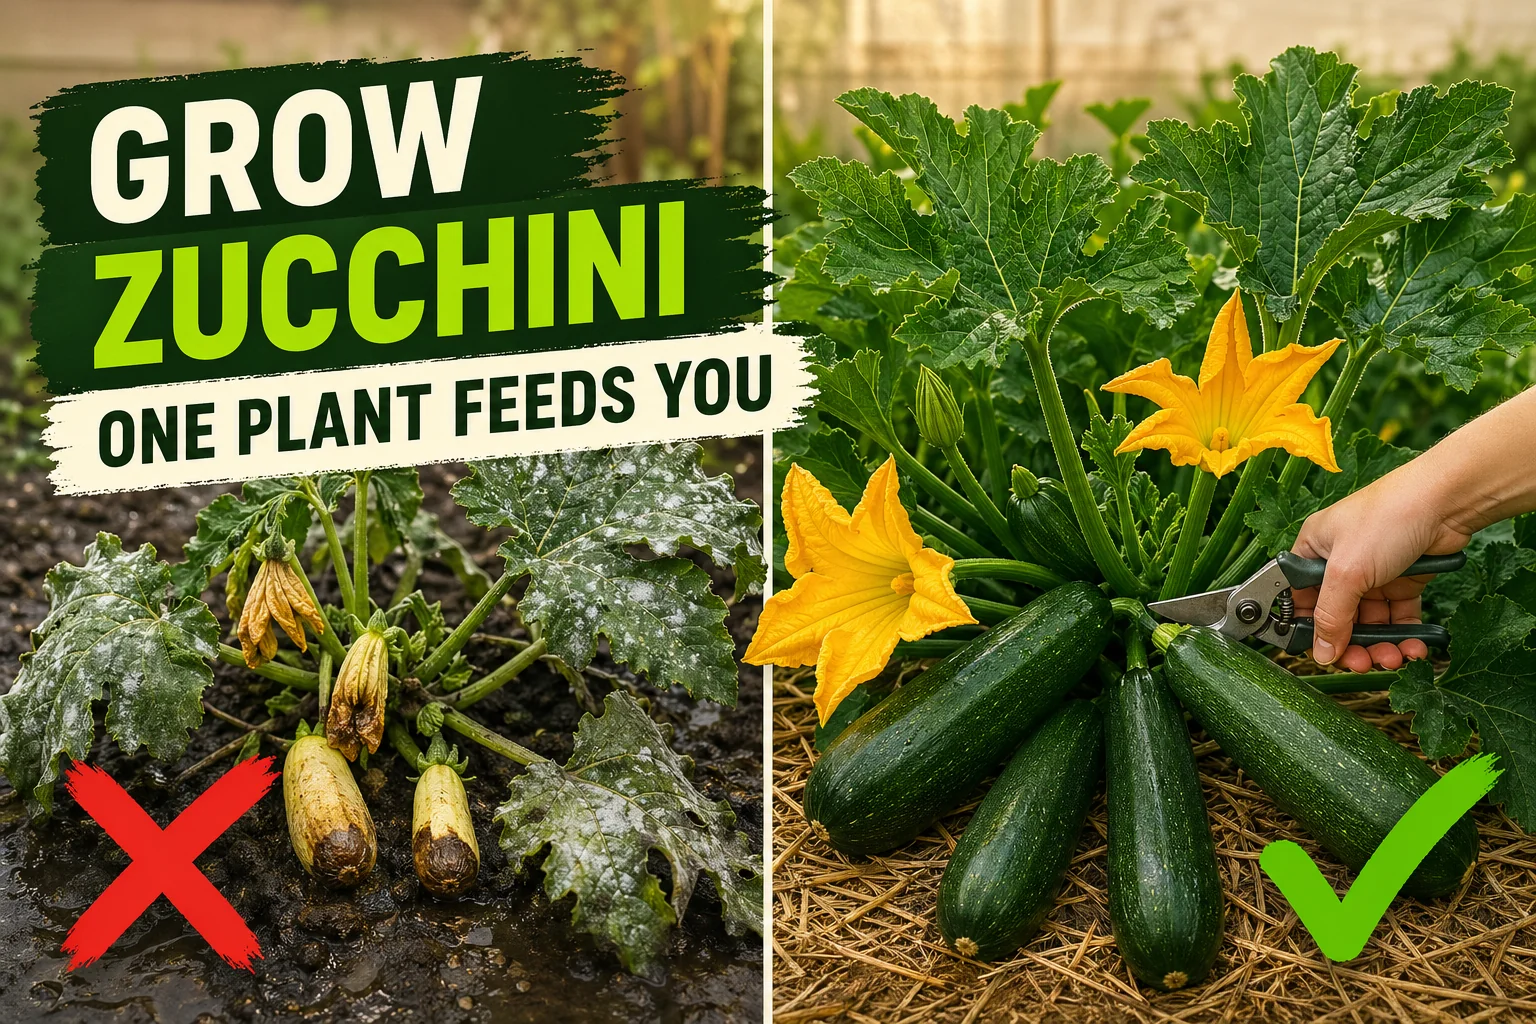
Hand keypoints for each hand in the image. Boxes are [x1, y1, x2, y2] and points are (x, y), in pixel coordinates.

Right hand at [1291, 464, 1470, 671]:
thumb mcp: (1347, 571)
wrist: (1443, 502)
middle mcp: (1340, 564)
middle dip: (1350, 643)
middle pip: (1338, 616)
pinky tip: (1413, 646)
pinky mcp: (1403, 580)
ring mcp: (1372, 573)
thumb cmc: (1385, 519)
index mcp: (1313, 552)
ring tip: (1393, 658)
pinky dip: (1405, 634)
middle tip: (1362, 663)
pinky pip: (1399, 616)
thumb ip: (1331, 615)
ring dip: (1380, 644)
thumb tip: (1320, 652)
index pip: (1301, 601)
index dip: (1310, 629)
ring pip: (1370, 621)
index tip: (1323, 654)